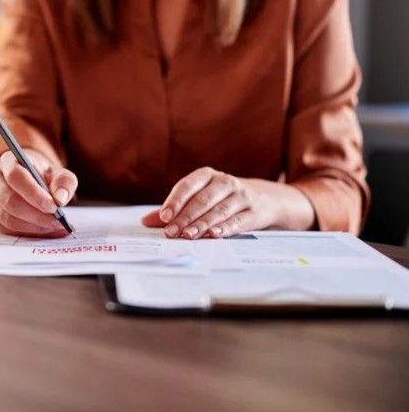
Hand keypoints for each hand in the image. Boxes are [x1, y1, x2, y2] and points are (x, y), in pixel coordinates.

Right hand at [0, 150, 77, 236]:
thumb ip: (64, 183)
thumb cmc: (43, 177)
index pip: (15, 176)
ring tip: (55, 228)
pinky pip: (8, 230)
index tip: (53, 206)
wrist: (30, 182)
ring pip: (8, 219)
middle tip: (58, 222)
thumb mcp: (58, 174)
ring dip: (34, 227)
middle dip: (37, 215)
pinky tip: (46, 232)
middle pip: (10, 201)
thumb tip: (60, 199)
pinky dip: (29, 233)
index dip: (34, 193)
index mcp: (8, 162)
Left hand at [142, 167, 314, 238]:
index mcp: (207, 176)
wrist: (266, 200)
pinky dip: (225, 228)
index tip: (164, 217)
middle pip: (202, 200)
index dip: (175, 201)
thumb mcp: (201, 198)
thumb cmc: (223, 199)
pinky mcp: (254, 211)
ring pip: (219, 210)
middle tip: (172, 232)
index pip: (188, 185)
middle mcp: (225, 182)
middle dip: (185, 217)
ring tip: (188, 236)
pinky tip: (214, 235)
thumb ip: (174, 210)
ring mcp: (241, 196)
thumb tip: (147, 221)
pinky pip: (238, 220)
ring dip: (202, 224)